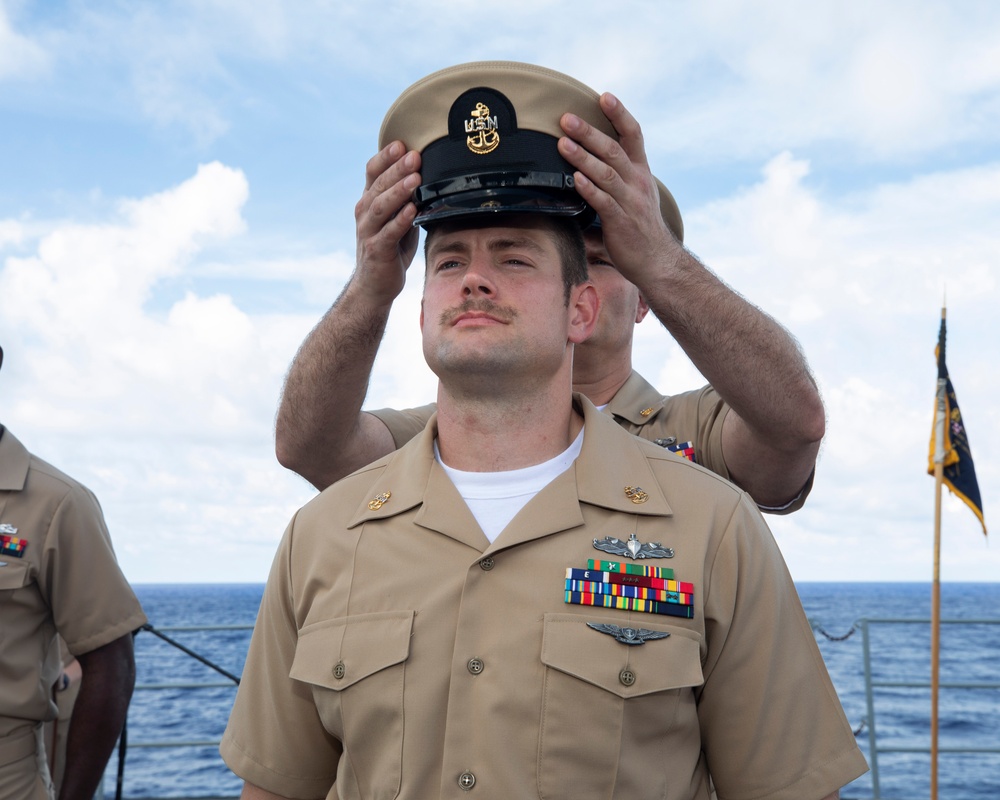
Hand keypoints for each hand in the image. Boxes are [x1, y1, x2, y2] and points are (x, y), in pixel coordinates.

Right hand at [354, 141, 421, 305]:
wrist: (374, 285)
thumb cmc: (390, 249)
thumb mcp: (398, 220)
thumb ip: (407, 200)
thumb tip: (431, 177)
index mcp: (369, 201)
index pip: (372, 172)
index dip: (385, 157)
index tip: (402, 143)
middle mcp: (364, 212)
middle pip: (378, 185)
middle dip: (397, 169)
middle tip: (415, 156)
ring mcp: (368, 231)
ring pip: (381, 206)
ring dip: (398, 191)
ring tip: (415, 179)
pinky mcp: (376, 250)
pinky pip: (388, 232)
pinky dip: (400, 220)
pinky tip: (412, 210)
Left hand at [557, 93, 676, 285]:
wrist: (657, 260)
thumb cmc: (639, 227)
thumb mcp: (635, 194)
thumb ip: (617, 176)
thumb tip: (590, 159)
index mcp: (641, 172)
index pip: (633, 135)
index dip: (619, 114)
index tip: (604, 96)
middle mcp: (637, 182)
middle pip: (613, 150)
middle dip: (589, 132)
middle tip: (566, 118)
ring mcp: (630, 201)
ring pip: (606, 173)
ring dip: (583, 157)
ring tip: (562, 143)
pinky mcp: (620, 221)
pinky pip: (603, 201)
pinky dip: (588, 188)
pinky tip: (575, 178)